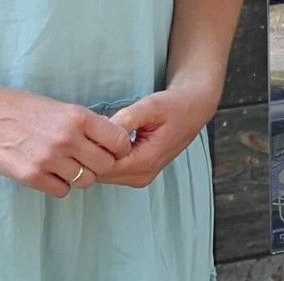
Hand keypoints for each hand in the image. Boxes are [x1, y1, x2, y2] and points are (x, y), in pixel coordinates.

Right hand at [0, 85, 133, 198]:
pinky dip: (61, 185)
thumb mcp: (61, 108)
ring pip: (85, 180)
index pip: (119, 141)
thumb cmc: (24, 108)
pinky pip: (63, 191)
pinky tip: (52, 173)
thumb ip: (85, 125)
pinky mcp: (31, 176)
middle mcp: (67, 139)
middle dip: (101, 164)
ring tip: (68, 165)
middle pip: (105, 165)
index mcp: (78, 117)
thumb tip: (112, 141)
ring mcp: (49, 159)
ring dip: (81, 176)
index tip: (113, 149)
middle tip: (90, 160)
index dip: (119, 148)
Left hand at [101, 85, 219, 188]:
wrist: (192, 111)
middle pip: (102, 173)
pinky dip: (106, 157)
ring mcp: (140, 178)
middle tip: (94, 128)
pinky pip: (112, 171)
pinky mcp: (138, 175)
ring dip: (99, 156)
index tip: (91, 128)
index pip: (104, 165)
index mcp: (145, 161)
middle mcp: (142, 176)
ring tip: (103, 132)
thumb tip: (101, 132)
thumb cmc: (173, 106)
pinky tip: (109, 140)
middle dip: (93, 153)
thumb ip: (126, 119)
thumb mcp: (150, 106)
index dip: (93, 148)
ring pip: (105, 174)